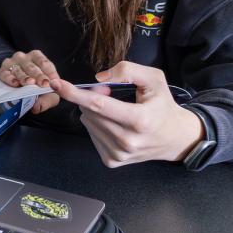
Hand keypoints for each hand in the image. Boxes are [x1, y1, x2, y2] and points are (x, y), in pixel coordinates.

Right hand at [0, 50, 59, 113]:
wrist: (18, 90)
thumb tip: (38, 106)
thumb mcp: (46, 94)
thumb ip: (47, 99)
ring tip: (29, 83)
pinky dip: (9, 78)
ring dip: (24, 77)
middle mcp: (23, 58)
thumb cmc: (36, 89)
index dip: (49, 72)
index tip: (51, 82)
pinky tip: (14, 83)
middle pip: (32, 66)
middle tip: (43, 84)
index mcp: (37, 57)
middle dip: (38, 75)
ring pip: (18, 70)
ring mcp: (11, 63)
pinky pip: (4, 73)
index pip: (44, 63)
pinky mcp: (1, 71)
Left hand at [49, 61, 203, 167]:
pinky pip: (91, 135)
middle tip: (110, 93)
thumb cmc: (163, 105)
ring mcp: (119, 154)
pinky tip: (114, 124)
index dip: (75, 93)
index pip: (99, 104)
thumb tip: (98, 80)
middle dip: (92, 97)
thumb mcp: (154, 79)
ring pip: (88, 123)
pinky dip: (97, 125)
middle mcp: (127, 141)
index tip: (57, 84)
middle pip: (90, 112)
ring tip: (117, 111)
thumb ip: (127, 71)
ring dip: (95, 112)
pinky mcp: (112, 161)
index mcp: (139, 120)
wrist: (175, 138)